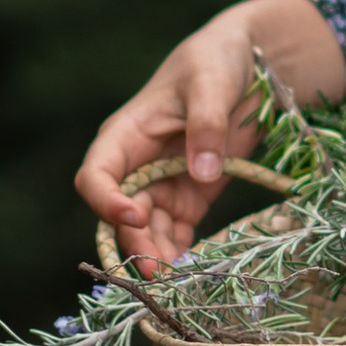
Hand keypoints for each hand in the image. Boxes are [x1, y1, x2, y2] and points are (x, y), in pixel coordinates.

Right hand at [75, 0, 345, 271]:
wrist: (249, 64)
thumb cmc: (216, 61)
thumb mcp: (212, 82)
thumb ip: (207, 125)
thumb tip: (203, 172)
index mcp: (125, 135)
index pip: (96, 176)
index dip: (106, 201)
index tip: (134, 215)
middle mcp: (136, 167)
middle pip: (121, 215)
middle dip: (136, 243)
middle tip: (160, 271)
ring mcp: (162, 185)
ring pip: (147, 232)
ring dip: (158, 257)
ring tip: (177, 284)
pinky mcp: (189, 198)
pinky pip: (176, 233)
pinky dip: (181, 253)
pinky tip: (193, 274)